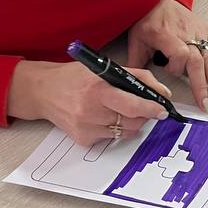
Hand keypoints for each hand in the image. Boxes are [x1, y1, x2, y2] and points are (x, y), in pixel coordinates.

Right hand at [7, 59, 170, 146]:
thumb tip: (162, 93)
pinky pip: (110, 138)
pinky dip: (113, 129)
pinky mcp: (83, 139)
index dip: (151, 109)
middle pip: (132, 122)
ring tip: (120, 110)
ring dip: (130, 123)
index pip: (132, 105)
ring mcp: (86, 128)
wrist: (44, 91)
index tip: (163, 110)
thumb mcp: (106, 68)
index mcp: (98, 90)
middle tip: (144, 107)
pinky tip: (102, 117)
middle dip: (143, 115)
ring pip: (124, 132)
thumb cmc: (76, 77)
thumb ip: (137, 77)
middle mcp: (91, 111)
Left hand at [127, 0, 207, 112]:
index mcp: (165, 34)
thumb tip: (133, 85)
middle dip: (203, 85)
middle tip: (206, 104)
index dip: (176, 67)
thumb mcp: (136, 40)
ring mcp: (198, 32)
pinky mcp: (206, 32)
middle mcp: (185, 33)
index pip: (179, 53)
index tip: (169, 71)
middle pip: (198, 60)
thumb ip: (136, 63)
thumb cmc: (148, 20)